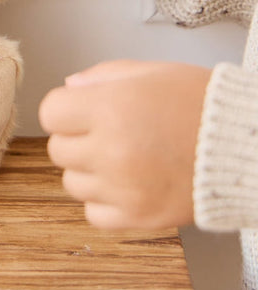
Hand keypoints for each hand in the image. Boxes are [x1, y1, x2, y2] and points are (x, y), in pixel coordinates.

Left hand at [38, 60, 210, 230]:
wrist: (244, 146)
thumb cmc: (200, 104)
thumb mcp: (150, 72)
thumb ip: (102, 76)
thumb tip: (70, 89)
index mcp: (110, 107)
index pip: (50, 113)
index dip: (65, 109)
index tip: (81, 110)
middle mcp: (111, 149)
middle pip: (58, 149)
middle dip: (77, 139)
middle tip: (108, 133)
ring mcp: (122, 187)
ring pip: (72, 183)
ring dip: (90, 171)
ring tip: (124, 157)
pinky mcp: (137, 216)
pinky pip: (93, 213)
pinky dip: (105, 201)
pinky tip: (128, 183)